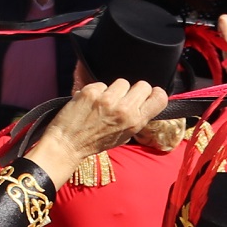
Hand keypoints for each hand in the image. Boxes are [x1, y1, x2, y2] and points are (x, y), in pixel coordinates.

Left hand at [30, 80, 168, 181]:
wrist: (67, 144)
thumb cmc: (95, 142)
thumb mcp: (124, 135)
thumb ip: (136, 118)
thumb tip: (144, 101)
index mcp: (135, 122)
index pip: (159, 98)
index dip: (156, 93)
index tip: (149, 94)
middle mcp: (123, 109)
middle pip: (143, 85)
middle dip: (135, 90)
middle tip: (124, 98)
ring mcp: (106, 99)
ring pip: (122, 82)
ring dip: (114, 90)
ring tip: (104, 102)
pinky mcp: (90, 92)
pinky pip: (101, 83)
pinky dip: (97, 91)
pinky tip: (90, 102)